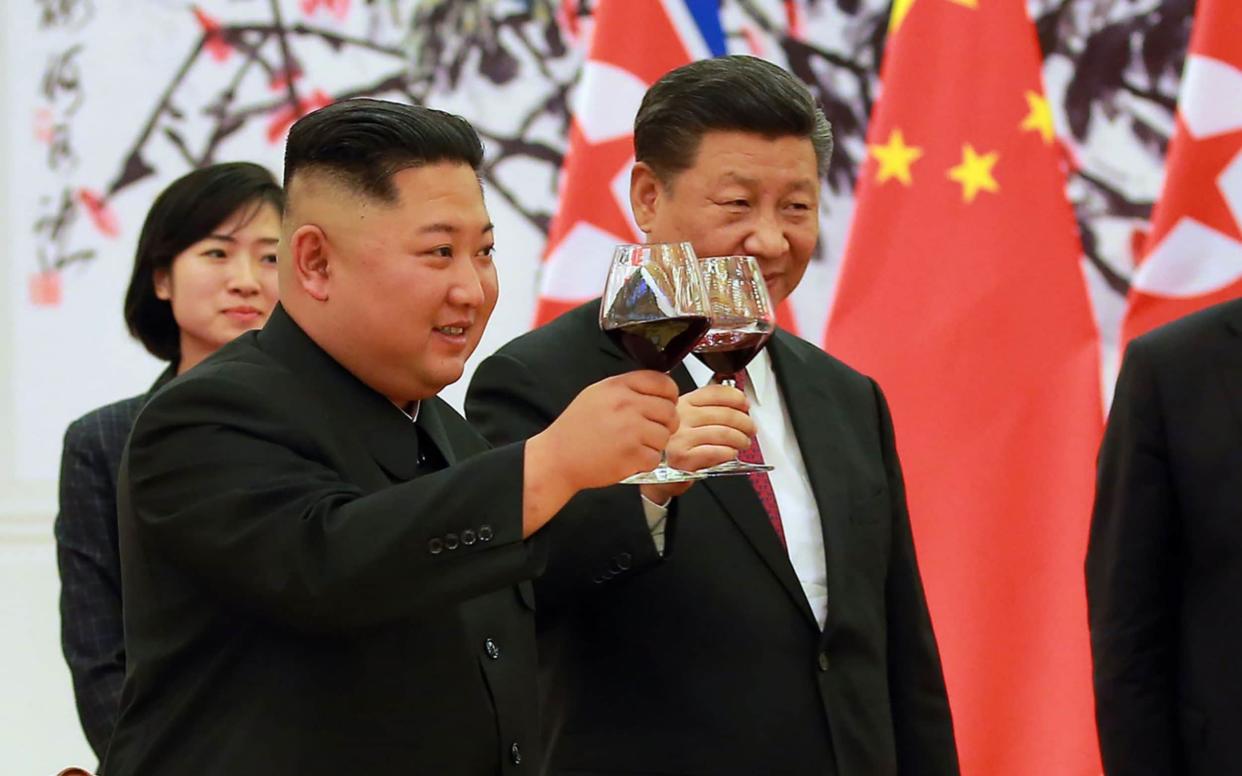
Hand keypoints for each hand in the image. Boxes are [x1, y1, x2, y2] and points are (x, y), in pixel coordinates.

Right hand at [523, 371, 678, 533]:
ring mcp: (630, 430)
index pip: (663, 382)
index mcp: (618, 386)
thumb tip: (657, 389)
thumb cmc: (575, 428)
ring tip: (635, 445)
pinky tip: (628, 458)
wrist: (557, 458)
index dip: (670, 394)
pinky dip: (645, 461)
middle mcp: (626, 405)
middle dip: (666, 422)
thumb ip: (627, 388)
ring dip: (655, 443)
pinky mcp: (632, 455)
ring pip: (665, 435)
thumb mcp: (597, 394)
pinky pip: (655, 457)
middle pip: (669, 410)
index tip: (667, 403)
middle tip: (652, 430)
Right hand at [641, 384, 753, 503]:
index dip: (736, 397)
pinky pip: (716, 452)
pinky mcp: (683, 458)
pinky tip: (730, 453)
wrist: (658, 474)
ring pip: (724, 433)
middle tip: (750, 429)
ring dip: (740, 439)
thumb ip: (708, 408)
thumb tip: (739, 403)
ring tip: (743, 443)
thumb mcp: (687, 419)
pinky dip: (729, 452)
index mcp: (683, 403)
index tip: (745, 404)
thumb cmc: (675, 446)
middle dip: (744, 422)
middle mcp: (681, 417)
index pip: (715, 392)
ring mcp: (681, 437)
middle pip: (724, 413)